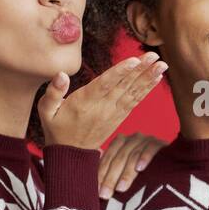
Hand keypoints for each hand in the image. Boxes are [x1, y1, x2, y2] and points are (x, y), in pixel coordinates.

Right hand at [39, 52, 167, 150]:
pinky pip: (135, 101)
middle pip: (124, 85)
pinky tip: (156, 78)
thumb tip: (61, 74)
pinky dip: (146, 90)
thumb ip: (52, 92)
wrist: (72, 155)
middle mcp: (102, 107)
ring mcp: (113, 112)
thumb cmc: (57, 128)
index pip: (105, 84)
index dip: (120, 72)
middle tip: (155, 55)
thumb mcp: (46, 111)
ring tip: (162, 64)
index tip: (134, 60)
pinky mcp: (119, 117)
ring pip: (133, 92)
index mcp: (85, 102)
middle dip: (140, 70)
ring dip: (148, 78)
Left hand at [98, 133, 166, 198]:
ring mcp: (146, 139)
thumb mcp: (127, 171)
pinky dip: (144, 158)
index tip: (97, 192)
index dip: (101, 175)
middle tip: (105, 195)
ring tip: (121, 188)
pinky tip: (140, 169)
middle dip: (110, 178)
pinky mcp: (160, 143)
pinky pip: (150, 149)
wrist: (170, 165)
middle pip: (118, 158)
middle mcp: (132, 138)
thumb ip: (113, 174)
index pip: (107, 158)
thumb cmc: (145, 173)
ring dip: (126, 173)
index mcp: (120, 142)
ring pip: (132, 156)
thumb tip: (94, 190)